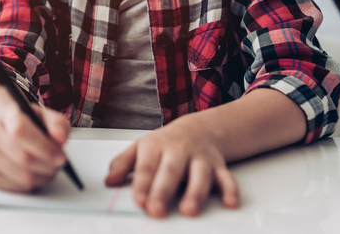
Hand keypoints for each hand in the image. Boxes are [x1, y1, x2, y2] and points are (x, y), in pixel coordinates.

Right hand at [0, 76, 70, 191]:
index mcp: (6, 115)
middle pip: (23, 158)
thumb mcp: (45, 116)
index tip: (60, 155)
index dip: (44, 147)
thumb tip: (60, 138)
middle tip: (59, 162)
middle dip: (48, 165)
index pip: (20, 132)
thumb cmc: (27, 123)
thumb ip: (57, 124)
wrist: (6, 128)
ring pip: (22, 176)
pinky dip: (34, 184)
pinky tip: (37, 173)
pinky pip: (18, 188)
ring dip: (43, 176)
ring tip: (50, 168)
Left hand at [105, 118, 239, 217]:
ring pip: (200, 175)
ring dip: (195, 193)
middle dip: (163, 191)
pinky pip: (227, 178)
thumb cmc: (165, 144)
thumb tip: (108, 180)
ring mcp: (200, 159)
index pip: (147, 166)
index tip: (138, 200)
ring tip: (188, 210)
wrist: (199, 128)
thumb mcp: (140, 148)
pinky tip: (230, 203)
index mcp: (156, 146)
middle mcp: (179, 151)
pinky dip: (230, 190)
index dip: (142, 184)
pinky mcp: (218, 167)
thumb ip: (123, 164)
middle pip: (171, 171)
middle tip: (156, 210)